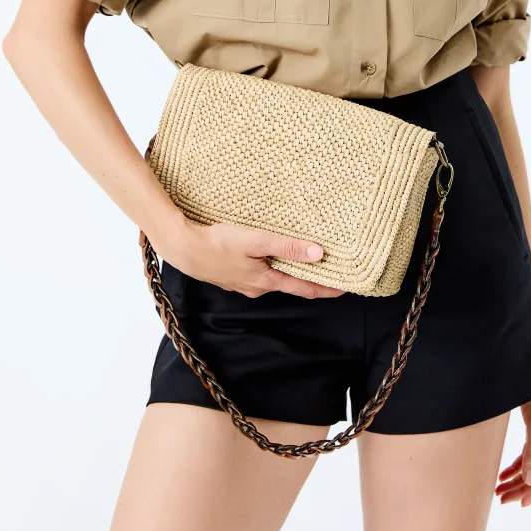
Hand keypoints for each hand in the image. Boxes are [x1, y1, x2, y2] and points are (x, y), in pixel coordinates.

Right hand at [156, 214, 347, 298]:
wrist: (184, 249)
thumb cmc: (218, 243)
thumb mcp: (256, 241)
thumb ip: (287, 246)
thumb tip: (318, 253)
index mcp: (267, 281)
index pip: (305, 289)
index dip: (326, 289)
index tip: (346, 288)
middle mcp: (258, 287)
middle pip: (292, 285)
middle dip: (312, 279)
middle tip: (333, 271)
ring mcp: (244, 283)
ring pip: (275, 278)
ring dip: (292, 271)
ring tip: (307, 260)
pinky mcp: (234, 274)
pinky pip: (261, 272)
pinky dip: (274, 266)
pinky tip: (273, 256)